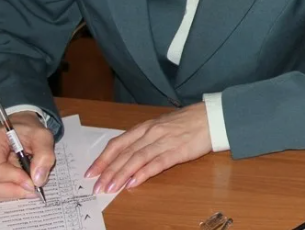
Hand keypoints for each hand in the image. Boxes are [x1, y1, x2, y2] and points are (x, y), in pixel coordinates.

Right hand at [0, 111, 54, 200]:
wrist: (22, 129)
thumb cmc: (30, 131)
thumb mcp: (43, 137)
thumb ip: (44, 155)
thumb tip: (38, 180)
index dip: (14, 179)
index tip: (33, 182)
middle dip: (14, 189)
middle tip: (34, 186)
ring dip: (12, 191)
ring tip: (28, 181)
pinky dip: (9, 190)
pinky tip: (21, 181)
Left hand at [87, 102, 210, 193]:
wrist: (213, 116)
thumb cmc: (189, 121)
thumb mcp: (163, 125)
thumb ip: (146, 138)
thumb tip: (128, 154)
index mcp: (146, 126)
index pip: (118, 143)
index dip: (103, 158)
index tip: (91, 172)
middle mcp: (152, 133)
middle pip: (125, 153)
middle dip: (108, 171)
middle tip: (97, 187)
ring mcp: (164, 141)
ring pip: (137, 159)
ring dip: (121, 175)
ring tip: (110, 188)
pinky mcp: (178, 150)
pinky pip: (157, 163)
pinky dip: (144, 173)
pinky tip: (134, 182)